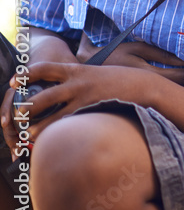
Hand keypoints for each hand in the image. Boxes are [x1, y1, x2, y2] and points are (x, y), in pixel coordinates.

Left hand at [1, 61, 163, 143]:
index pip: (45, 68)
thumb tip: (68, 84)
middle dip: (25, 107)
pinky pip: (70, 125)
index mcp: (78, 70)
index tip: (13, 81)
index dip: (26, 74)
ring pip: (52, 115)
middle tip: (15, 116)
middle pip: (42, 95)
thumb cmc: (123, 81)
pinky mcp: (93, 112)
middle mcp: (77, 83)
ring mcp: (84, 99)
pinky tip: (52, 142)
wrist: (145, 86)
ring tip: (27, 135)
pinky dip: (58, 134)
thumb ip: (81, 78)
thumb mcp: (99, 73)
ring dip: (37, 127)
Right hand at [77, 33, 183, 98]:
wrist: (86, 71)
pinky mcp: (143, 102)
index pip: (183, 75)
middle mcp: (151, 88)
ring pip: (180, 101)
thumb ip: (161, 54)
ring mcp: (147, 97)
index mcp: (150, 73)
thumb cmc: (114, 54)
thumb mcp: (136, 49)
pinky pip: (169, 106)